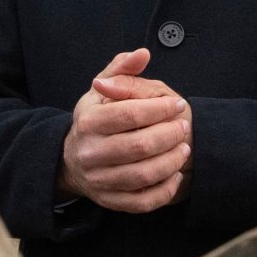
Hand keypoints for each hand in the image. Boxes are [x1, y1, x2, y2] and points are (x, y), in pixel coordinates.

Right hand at [60, 48, 190, 213]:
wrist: (73, 160)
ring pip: (143, 176)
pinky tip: (174, 174)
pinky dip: (164, 190)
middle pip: (139, 146)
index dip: (160, 109)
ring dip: (171, 161)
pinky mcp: (110, 201)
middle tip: (183, 127)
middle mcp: (90, 152)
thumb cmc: (96, 121)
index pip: (130, 114)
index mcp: (88, 121)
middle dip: (169, 135)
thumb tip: (142, 54)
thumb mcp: (102, 91)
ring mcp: (99, 180)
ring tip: (183, 149)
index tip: (177, 105)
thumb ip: (123, 70)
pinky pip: (142, 202)